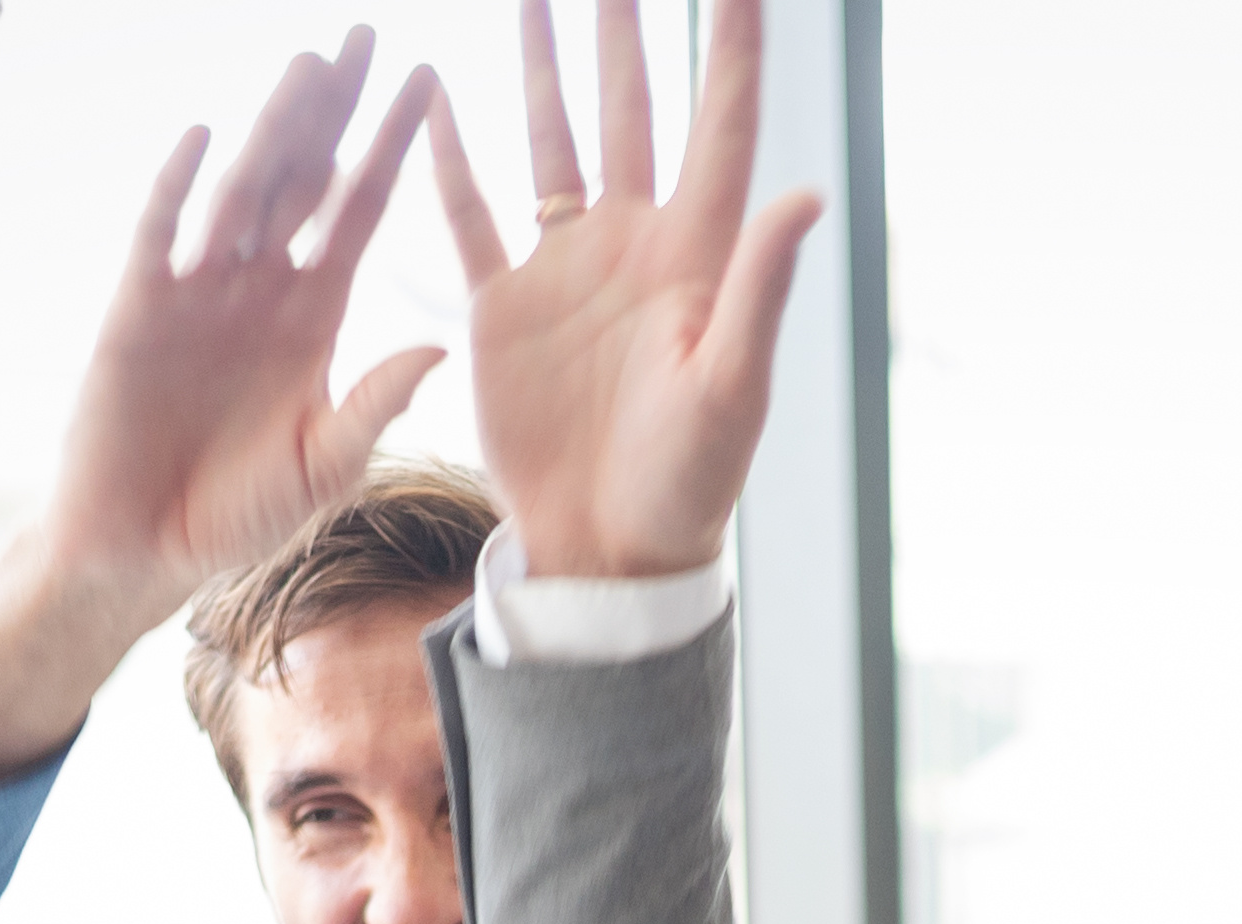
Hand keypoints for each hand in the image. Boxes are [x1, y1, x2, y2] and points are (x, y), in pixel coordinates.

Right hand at [50, 42, 447, 617]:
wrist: (144, 550)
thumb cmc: (239, 516)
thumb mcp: (324, 469)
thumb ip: (371, 409)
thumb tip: (436, 349)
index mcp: (315, 316)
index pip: (360, 213)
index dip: (392, 150)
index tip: (426, 83)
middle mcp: (260, 287)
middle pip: (305, 179)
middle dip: (335, 111)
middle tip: (365, 35)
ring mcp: (197, 291)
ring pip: (243, 193)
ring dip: (274, 131)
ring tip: (309, 69)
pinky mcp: (137, 310)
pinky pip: (160, 237)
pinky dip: (178, 190)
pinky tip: (204, 139)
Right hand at [431, 0, 820, 580]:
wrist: (606, 552)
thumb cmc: (688, 485)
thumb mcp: (731, 388)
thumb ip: (759, 288)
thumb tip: (806, 194)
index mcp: (696, 256)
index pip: (720, 127)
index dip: (731, 49)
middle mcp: (631, 244)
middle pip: (630, 110)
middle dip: (623, 32)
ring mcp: (565, 269)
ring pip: (551, 141)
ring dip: (544, 68)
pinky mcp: (504, 306)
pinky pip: (470, 212)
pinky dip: (449, 155)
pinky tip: (435, 96)